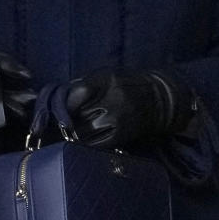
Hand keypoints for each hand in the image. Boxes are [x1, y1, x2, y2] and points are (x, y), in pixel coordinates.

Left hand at [64, 69, 194, 147]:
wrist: (158, 100)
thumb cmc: (125, 86)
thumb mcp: (107, 76)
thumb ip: (85, 84)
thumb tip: (60, 97)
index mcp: (108, 80)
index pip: (79, 92)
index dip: (67, 102)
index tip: (61, 108)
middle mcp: (114, 99)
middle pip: (79, 113)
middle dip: (70, 118)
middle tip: (66, 121)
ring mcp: (119, 118)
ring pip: (84, 130)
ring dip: (76, 131)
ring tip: (76, 129)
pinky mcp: (122, 135)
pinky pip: (96, 143)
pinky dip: (87, 142)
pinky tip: (87, 137)